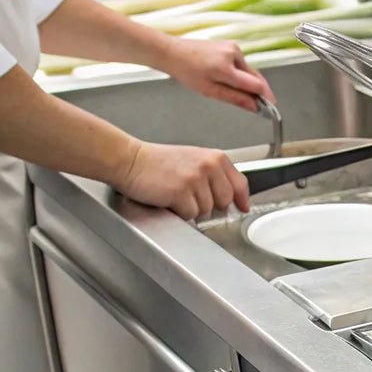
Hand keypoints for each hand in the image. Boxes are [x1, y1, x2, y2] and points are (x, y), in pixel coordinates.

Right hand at [115, 141, 249, 218]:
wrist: (130, 160)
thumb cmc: (158, 162)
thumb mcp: (194, 160)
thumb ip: (215, 175)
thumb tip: (236, 199)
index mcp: (215, 158)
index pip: (240, 183)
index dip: (241, 199)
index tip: (242, 207)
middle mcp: (209, 166)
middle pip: (224, 202)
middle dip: (209, 204)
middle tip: (190, 196)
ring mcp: (196, 179)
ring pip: (206, 210)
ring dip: (191, 208)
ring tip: (176, 193)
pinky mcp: (181, 192)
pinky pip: (190, 214)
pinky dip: (179, 212)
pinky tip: (169, 198)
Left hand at [160, 38, 274, 111]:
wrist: (173, 52)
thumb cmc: (186, 70)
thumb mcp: (209, 90)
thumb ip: (234, 98)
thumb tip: (253, 106)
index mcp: (226, 68)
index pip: (256, 84)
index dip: (266, 97)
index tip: (270, 107)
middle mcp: (233, 54)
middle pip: (255, 77)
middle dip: (259, 91)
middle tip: (260, 105)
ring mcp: (233, 47)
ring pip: (248, 71)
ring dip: (246, 82)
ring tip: (232, 89)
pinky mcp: (231, 45)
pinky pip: (241, 64)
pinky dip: (240, 73)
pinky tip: (228, 78)